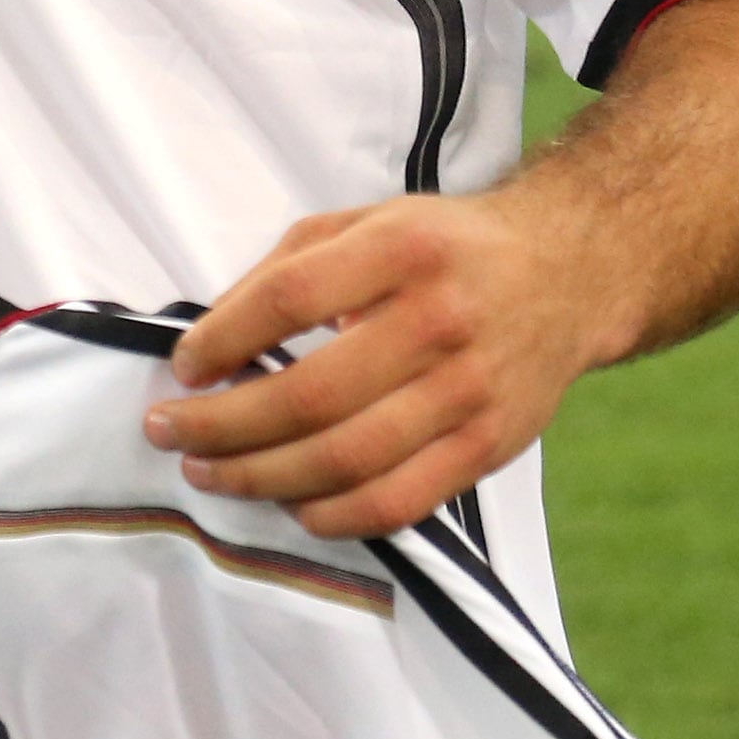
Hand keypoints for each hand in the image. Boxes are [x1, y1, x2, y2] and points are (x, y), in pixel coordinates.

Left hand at [143, 192, 608, 541]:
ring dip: (261, 477)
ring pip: (346, 460)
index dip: (224, 338)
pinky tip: (289, 505)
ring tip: (210, 473)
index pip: (290, 299)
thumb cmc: (443, 247)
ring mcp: (469, 391)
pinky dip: (332, 516)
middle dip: (222, 425)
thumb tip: (213, 336)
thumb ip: (290, 268)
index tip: (183, 367)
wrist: (569, 271)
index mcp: (401, 250)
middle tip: (169, 433)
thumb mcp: (367, 221)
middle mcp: (439, 320)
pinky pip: (397, 503)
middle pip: (310, 395)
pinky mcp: (489, 447)